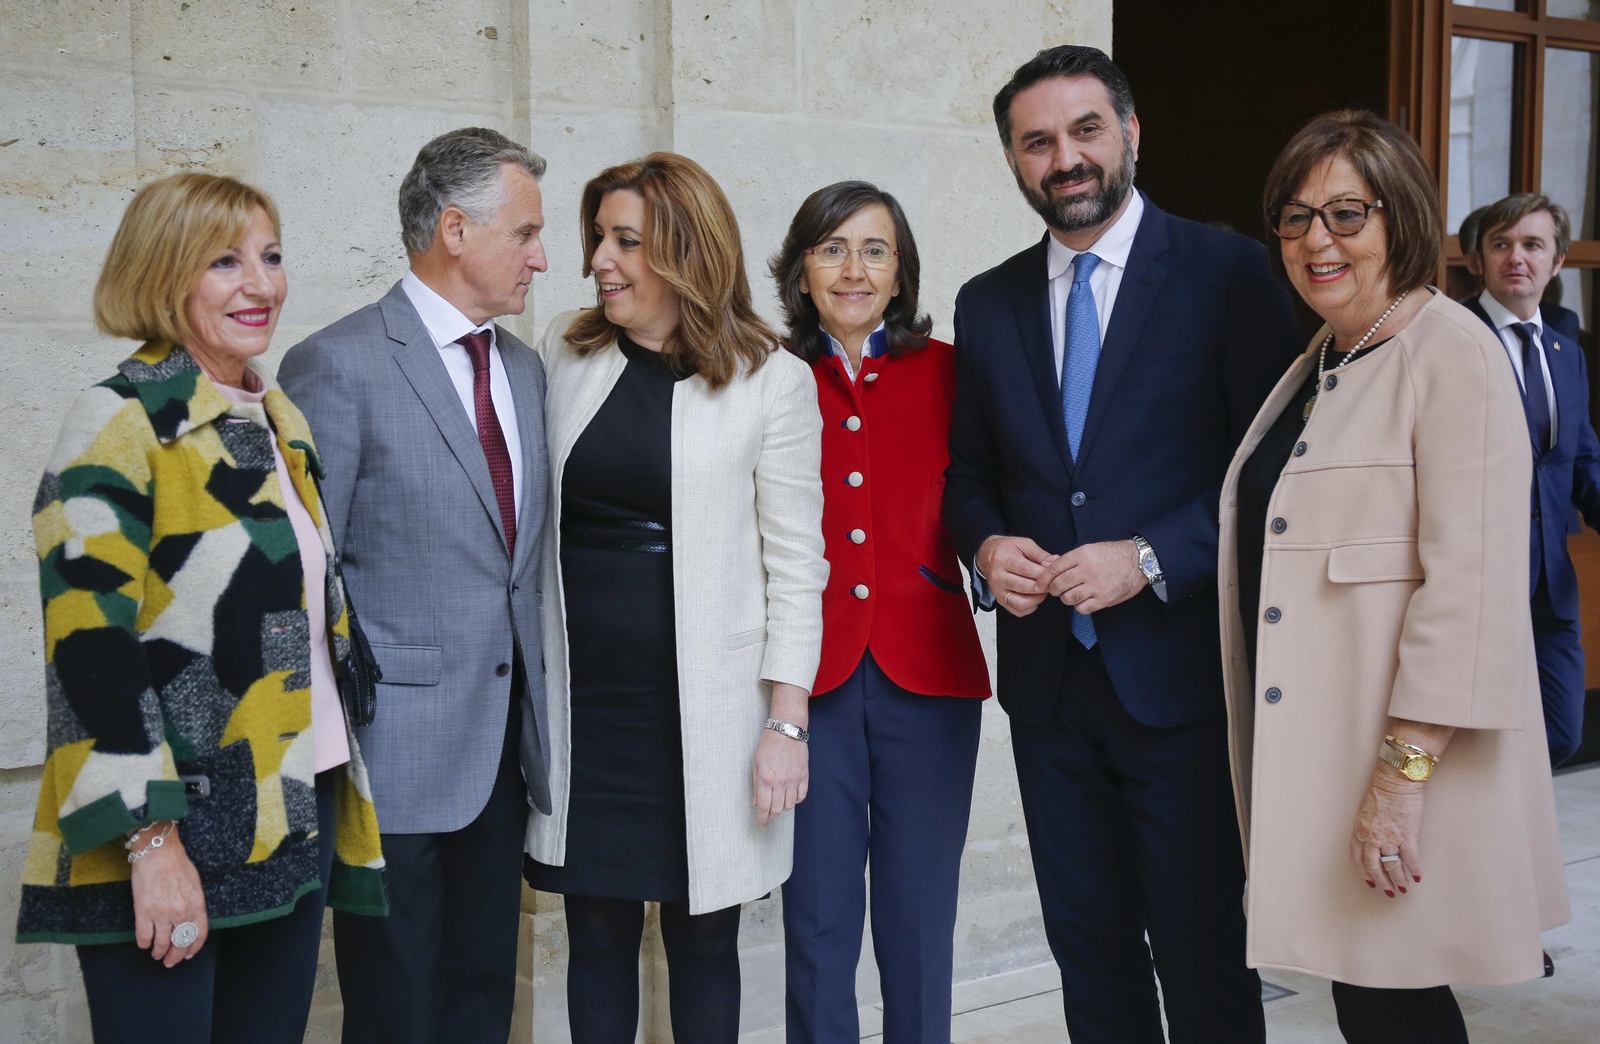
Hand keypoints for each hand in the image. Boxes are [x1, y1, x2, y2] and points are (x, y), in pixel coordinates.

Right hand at [130, 826, 207, 966]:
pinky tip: (144, 944)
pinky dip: (143, 943)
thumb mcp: (195, 884)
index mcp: (197, 905)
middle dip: (174, 956)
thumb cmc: (177, 864)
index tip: (187, 955)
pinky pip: (143, 936)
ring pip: (161, 944)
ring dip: (158, 952)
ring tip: (156, 954)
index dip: (193, 948)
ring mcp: (162, 914)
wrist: (158, 852)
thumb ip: (194, 903)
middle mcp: (181, 912)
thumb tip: (191, 919)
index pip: (198, 934)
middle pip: (180, 943)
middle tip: (169, 961)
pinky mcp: (143, 912)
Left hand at [753, 681, 809, 826]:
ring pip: (790, 805)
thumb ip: (756, 785)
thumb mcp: (756, 764)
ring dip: (783, 807)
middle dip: (771, 814)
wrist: (786, 731)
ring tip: (778, 803)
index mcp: (766, 779)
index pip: (764, 807)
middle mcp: (781, 782)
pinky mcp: (804, 776)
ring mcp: (794, 780)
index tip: (761, 824)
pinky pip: (802, 796)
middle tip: (768, 813)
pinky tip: (790, 797)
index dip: (762, 818)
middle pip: (777, 809)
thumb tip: (757, 803)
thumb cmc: (768, 745)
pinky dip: (796, 800)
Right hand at [976, 535, 1057, 616]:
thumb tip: (1055, 562)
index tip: (1053, 572)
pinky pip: (1018, 611)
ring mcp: (998, 591)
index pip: (1026, 569)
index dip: (1043, 573)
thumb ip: (1040, 554)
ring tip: (1043, 590)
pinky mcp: (1000, 601)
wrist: (986, 556)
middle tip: (1051, 582)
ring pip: (1022, 603)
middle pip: (1026, 587)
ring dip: (1038, 599)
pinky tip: (1034, 597)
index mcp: (1003, 559)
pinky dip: (1030, 607)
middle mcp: (998, 577)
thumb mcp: (1023, 544)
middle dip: (1043, 586)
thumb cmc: (1006, 549)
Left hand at [1047, 539, 1145, 613]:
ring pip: (1068, 598)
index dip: (1043, 578)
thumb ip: (1073, 559)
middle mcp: (1087, 570)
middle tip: (1056, 590)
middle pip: (1059, 585)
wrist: (1139, 562)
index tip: (1039, 584)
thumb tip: (1052, 569)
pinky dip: (1080, 606)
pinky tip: (1084, 600)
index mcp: (1082, 555)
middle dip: (1053, 590)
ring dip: (1066, 598)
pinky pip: (1082, 608)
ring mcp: (1096, 586)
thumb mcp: (1091, 549)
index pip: (1054, 568)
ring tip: (1072, 594)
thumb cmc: (1114, 554)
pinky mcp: (1104, 599)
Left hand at [1348, 766, 1425, 897]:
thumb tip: (1373, 843)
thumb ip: (1366, 829)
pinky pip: (1410, 858)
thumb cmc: (1380, 791)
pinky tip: (1417, 877)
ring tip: (1403, 888)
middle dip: (1381, 882)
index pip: (1357, 859)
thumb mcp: (1364, 812)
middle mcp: (1372, 837)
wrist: (1395, 780)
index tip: (1369, 881)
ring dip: (1398, 880)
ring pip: (1391, 866)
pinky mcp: (1407, 835)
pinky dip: (1414, 869)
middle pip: (1373, 867)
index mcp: (1359, 831)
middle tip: (1389, 891)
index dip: (1363, 872)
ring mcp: (1389, 837)